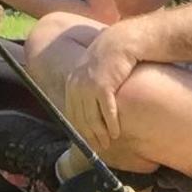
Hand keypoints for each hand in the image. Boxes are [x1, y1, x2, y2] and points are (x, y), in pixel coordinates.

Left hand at [63, 27, 139, 149]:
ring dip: (101, 134)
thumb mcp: (91, 72)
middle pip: (81, 119)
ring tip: (108, 143)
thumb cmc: (109, 59)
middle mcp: (76, 86)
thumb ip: (85, 88)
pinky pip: (107, 111)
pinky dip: (111, 124)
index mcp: (71, 84)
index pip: (72, 114)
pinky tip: (116, 132)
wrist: (120, 42)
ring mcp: (88, 86)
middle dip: (90, 136)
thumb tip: (87, 108)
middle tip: (99, 148)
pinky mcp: (103, 86)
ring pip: (93, 118)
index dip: (79, 130)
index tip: (87, 141)